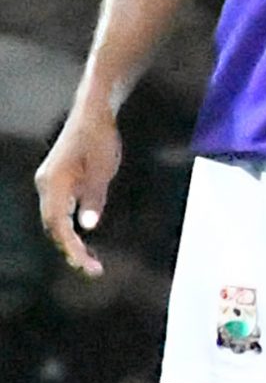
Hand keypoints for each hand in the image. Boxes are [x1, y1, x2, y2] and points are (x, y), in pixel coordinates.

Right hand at [35, 101, 121, 277]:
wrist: (93, 113)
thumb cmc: (99, 138)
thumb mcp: (103, 169)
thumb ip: (94, 198)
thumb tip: (87, 225)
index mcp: (54, 183)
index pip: (57, 224)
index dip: (70, 246)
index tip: (84, 264)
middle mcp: (45, 184)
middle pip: (52, 225)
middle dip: (70, 249)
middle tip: (91, 269)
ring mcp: (49, 183)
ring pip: (54, 219)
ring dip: (69, 240)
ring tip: (88, 260)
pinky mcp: (57, 181)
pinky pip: (59, 210)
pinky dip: (68, 226)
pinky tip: (82, 239)